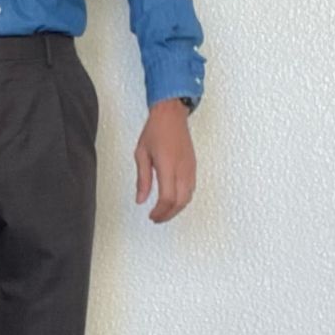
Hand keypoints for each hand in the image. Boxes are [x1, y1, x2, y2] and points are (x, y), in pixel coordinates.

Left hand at [134, 98, 196, 222]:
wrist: (171, 115)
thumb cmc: (155, 131)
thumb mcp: (141, 154)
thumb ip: (142, 179)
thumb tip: (140, 199)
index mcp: (168, 165)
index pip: (167, 198)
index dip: (160, 212)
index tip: (152, 216)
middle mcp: (182, 168)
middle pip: (180, 202)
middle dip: (169, 214)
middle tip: (157, 218)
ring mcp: (190, 168)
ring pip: (188, 197)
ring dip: (176, 209)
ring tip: (164, 212)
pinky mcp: (193, 166)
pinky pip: (191, 189)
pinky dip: (183, 199)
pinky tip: (173, 201)